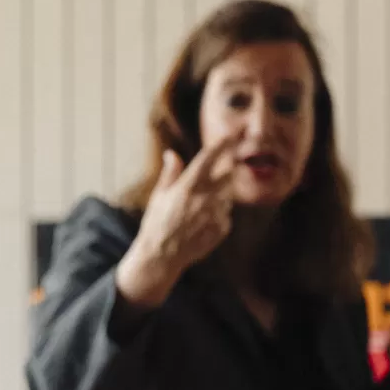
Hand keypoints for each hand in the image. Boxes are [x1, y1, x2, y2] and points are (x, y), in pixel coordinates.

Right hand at [116, 133, 241, 307]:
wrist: (163, 255)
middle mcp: (205, 198)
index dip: (222, 145)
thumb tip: (171, 153)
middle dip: (227, 171)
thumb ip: (170, 173)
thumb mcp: (159, 195)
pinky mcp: (223, 228)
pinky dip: (218, 215)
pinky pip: (226, 215)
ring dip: (219, 196)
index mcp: (187, 186)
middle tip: (220, 173)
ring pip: (227, 196)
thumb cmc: (157, 223)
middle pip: (227, 175)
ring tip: (198, 209)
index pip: (209, 158)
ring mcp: (216, 213)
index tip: (232, 135)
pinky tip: (201, 224)